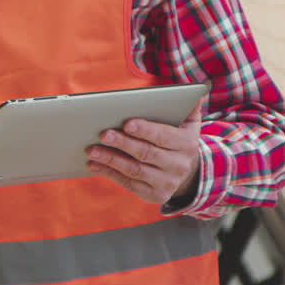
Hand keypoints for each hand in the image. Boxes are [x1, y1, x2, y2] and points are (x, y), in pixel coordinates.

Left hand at [84, 105, 201, 205]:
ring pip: (135, 170)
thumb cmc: (178, 140)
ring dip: (111, 159)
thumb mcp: (189, 124)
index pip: (164, 136)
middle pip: (146, 153)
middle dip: (123, 143)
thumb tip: (192, 90)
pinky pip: (128, 183)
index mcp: (186, 145)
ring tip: (92, 150)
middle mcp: (178, 166)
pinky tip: (94, 164)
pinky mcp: (154, 195)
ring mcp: (166, 183)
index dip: (145, 130)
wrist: (187, 173)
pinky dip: (109, 173)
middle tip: (103, 134)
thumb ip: (188, 106)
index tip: (127, 123)